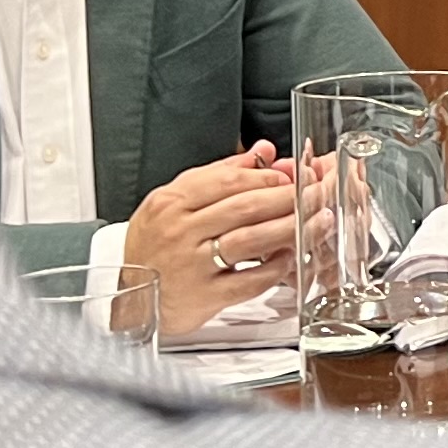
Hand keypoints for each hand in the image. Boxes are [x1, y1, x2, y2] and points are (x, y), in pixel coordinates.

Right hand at [124, 144, 299, 333]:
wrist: (129, 296)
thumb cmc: (156, 245)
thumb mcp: (175, 202)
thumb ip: (220, 174)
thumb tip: (263, 150)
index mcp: (172, 202)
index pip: (228, 182)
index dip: (267, 177)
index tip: (292, 177)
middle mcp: (181, 232)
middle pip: (246, 208)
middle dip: (289, 198)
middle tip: (316, 193)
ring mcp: (193, 265)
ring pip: (252, 240)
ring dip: (291, 228)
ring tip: (318, 220)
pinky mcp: (205, 297)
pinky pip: (249, 280)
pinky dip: (275, 267)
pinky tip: (291, 256)